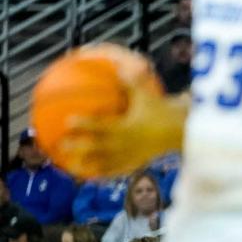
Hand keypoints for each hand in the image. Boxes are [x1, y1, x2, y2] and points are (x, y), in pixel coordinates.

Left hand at [58, 83, 176, 178]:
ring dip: (88, 164)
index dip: (85, 124)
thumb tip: (117, 65)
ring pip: (106, 162)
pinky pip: (118, 170)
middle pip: (99, 147)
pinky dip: (105, 173)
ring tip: (72, 167)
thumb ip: (130, 81)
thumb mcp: (146, 95)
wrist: (181, 132)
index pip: (102, 126)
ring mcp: (131, 155)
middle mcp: (127, 144)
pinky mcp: (136, 163)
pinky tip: (92, 176)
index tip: (68, 121)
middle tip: (61, 144)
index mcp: (128, 127)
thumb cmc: (162, 111)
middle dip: (79, 147)